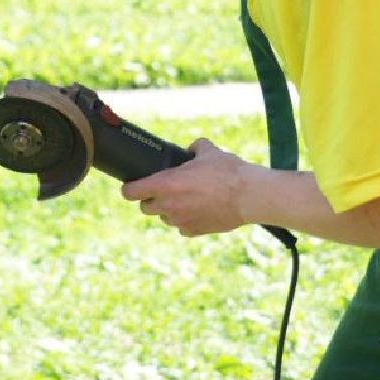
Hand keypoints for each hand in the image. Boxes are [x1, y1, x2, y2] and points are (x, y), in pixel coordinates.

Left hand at [121, 139, 252, 236]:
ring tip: (185, 200)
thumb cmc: (227, 171)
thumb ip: (195, 147)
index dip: (130, 188)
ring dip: (169, 210)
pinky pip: (182, 228)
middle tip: (162, 191)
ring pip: (164, 218)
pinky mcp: (194, 231)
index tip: (133, 186)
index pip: (131, 192)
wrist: (249, 196)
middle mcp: (168, 205)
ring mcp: (180, 221)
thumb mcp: (208, 150)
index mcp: (165, 184)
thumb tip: (192, 149)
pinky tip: (198, 211)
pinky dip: (186, 221)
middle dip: (150, 199)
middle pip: (144, 208)